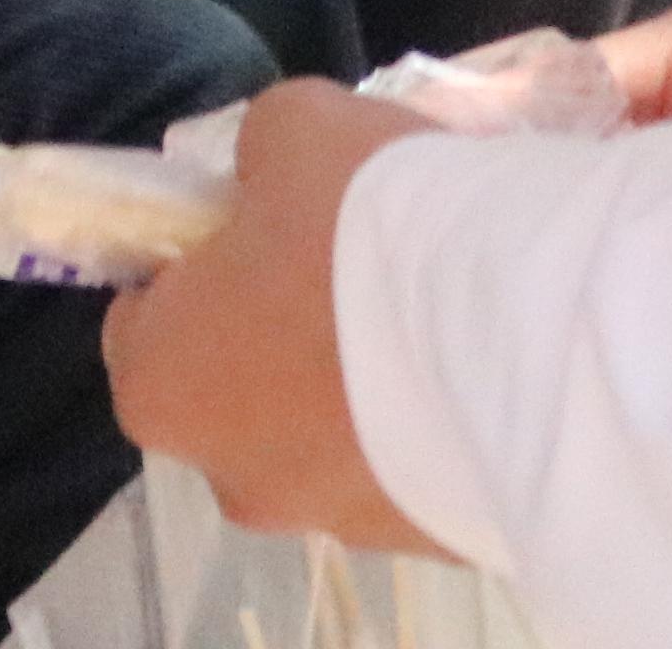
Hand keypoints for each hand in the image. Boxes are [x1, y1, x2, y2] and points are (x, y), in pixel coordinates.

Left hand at [105, 83, 449, 556]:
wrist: (526, 342)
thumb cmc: (365, 230)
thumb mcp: (293, 128)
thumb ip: (261, 159)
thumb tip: (276, 181)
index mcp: (159, 386)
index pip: (144, 319)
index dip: (196, 263)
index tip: (256, 225)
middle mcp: (232, 478)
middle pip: (238, 388)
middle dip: (282, 331)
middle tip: (351, 263)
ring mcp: (336, 524)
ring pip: (328, 437)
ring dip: (362, 384)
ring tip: (434, 308)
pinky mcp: (430, 544)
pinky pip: (410, 467)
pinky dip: (430, 421)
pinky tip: (478, 361)